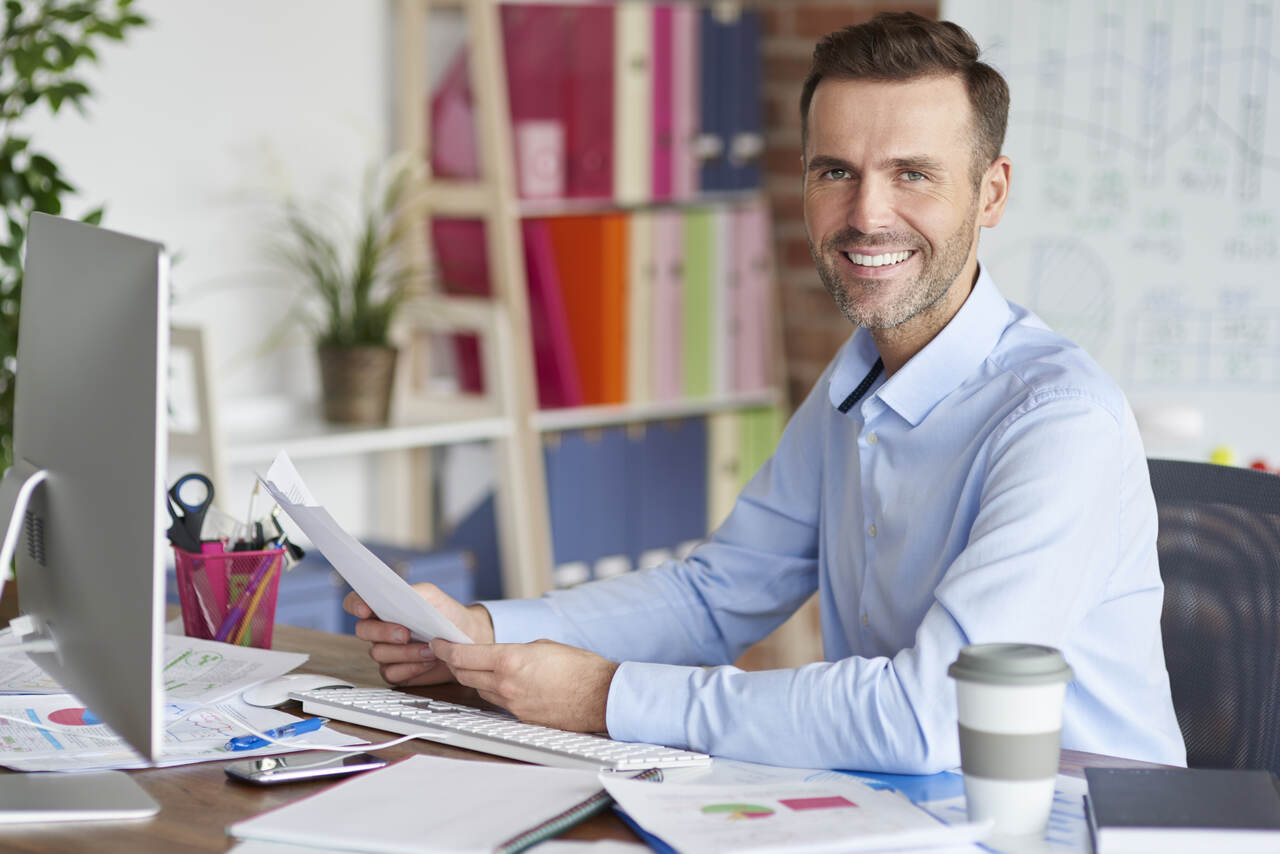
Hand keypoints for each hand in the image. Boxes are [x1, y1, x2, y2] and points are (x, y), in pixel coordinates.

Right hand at [342, 582, 494, 686]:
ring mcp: (386, 651)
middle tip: (405, 633)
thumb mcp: (433, 596)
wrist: (467, 641)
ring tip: (430, 649)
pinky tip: (428, 662)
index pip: (356, 602)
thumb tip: (394, 593)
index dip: (355, 604)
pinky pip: (390, 673)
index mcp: (384, 607)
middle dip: (383, 632)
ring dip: (405, 652)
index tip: (365, 609)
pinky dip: (410, 668)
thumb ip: (413, 592)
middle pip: (363, 630)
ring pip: (378, 654)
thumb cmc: (448, 615)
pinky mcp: (396, 671)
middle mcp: (380, 629)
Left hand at [432, 638, 618, 732]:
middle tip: (449, 652)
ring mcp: (512, 704)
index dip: (445, 648)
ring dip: (474, 677)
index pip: (464, 655)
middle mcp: (506, 685)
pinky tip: (501, 682)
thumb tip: (499, 654)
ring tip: (475, 665)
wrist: (601, 696)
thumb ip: (515, 650)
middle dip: (454, 662)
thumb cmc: (579, 667)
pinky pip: (498, 702)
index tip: (438, 643)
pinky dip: (493, 690)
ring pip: (479, 689)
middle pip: (465, 674)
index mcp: (510, 660)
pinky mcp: (520, 718)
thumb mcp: (542, 645)